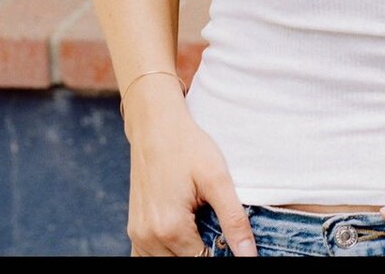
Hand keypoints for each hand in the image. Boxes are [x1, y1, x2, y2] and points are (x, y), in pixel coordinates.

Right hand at [122, 78, 257, 255]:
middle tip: (212, 219)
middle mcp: (149, 237)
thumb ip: (234, 221)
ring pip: (167, 262)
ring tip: (200, 223)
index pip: (203, 262)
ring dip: (186, 251)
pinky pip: (148, 256)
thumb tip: (249, 256)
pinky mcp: (134, 228)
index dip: (222, 252)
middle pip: (186, 263)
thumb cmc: (188, 145)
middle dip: (205, 249)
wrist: (155, 124)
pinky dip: (166, 253)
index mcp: (171, 228)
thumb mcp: (218, 179)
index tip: (228, 233)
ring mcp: (138, 234)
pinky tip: (183, 235)